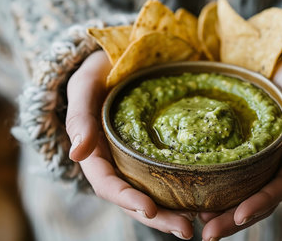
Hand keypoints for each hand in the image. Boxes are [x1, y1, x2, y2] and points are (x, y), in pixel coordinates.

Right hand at [65, 51, 194, 239]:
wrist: (121, 58)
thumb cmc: (100, 71)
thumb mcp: (85, 85)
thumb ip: (79, 117)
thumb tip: (78, 154)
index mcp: (96, 153)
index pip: (108, 184)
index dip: (126, 199)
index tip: (151, 209)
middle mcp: (117, 162)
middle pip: (134, 197)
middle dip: (158, 217)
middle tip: (187, 231)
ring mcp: (137, 159)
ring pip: (153, 193)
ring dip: (173, 212)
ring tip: (199, 222)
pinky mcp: (155, 152)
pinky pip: (168, 175)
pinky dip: (182, 190)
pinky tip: (203, 197)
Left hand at [199, 57, 281, 239]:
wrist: (276, 64)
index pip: (280, 187)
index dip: (260, 203)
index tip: (238, 215)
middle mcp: (276, 164)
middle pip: (257, 200)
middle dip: (234, 220)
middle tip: (208, 234)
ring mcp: (258, 161)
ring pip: (242, 195)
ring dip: (223, 215)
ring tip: (199, 225)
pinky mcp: (242, 154)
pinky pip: (230, 179)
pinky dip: (216, 194)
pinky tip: (196, 202)